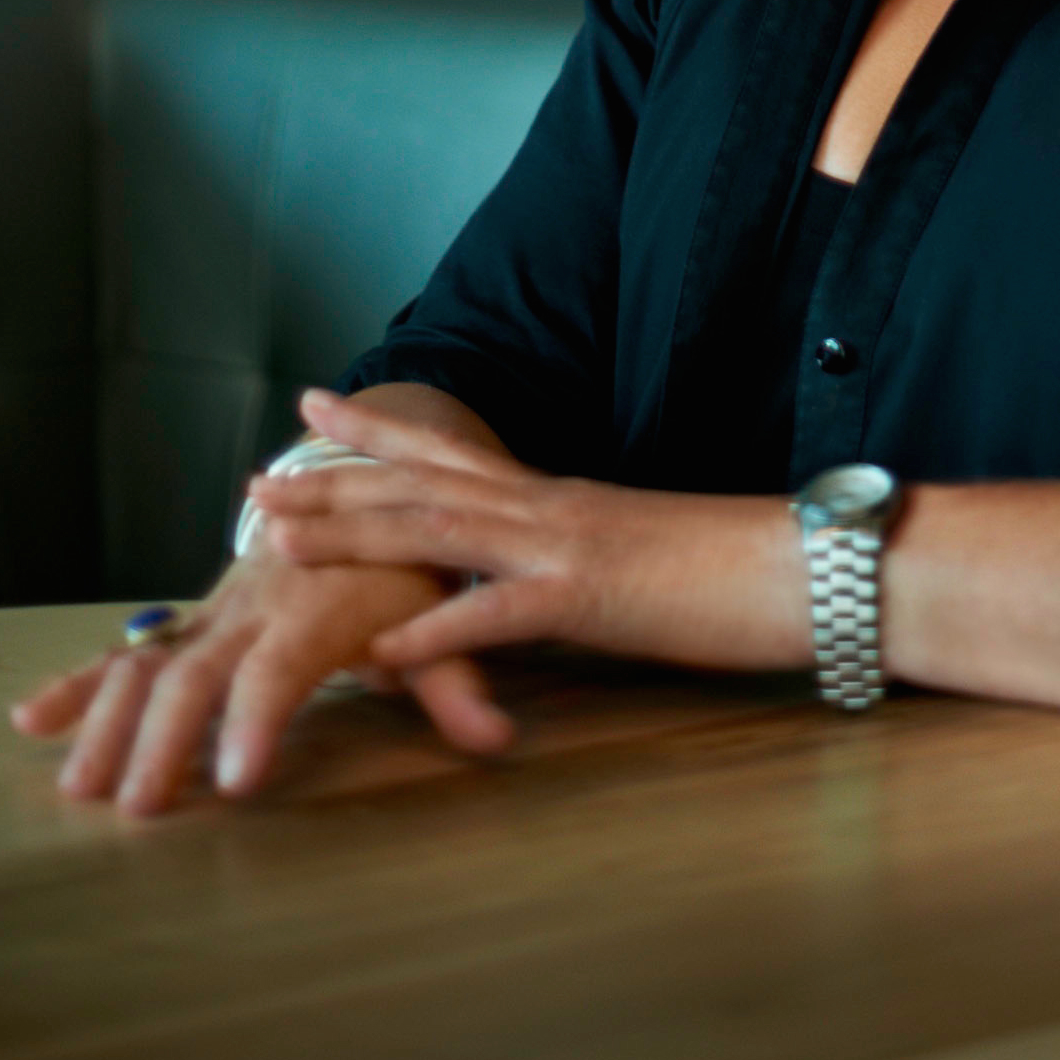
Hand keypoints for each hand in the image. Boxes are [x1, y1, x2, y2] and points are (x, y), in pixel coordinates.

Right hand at [9, 544, 511, 814]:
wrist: (369, 482)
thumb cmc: (409, 561)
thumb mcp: (441, 610)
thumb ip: (457, 677)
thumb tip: (497, 740)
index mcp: (316, 605)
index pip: (279, 666)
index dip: (257, 720)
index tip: (237, 782)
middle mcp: (256, 602)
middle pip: (198, 671)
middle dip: (166, 740)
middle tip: (142, 810)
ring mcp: (217, 606)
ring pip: (150, 659)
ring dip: (108, 720)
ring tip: (79, 789)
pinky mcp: (196, 613)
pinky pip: (132, 646)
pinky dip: (82, 680)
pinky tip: (33, 720)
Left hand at [249, 389, 804, 677]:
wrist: (806, 562)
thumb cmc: (735, 568)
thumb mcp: (635, 559)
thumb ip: (572, 565)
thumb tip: (527, 584)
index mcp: (560, 497)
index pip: (452, 450)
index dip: (378, 431)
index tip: (312, 410)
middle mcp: (550, 507)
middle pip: (422, 484)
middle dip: (332, 482)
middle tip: (253, 480)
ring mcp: (567, 547)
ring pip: (441, 530)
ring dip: (355, 536)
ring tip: (279, 543)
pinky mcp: (593, 600)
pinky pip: (500, 616)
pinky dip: (435, 630)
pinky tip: (380, 649)